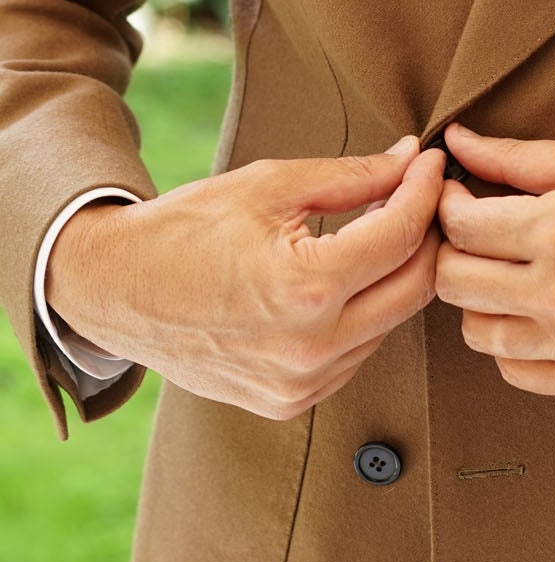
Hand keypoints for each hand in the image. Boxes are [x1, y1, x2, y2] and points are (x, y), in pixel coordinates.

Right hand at [44, 138, 446, 418]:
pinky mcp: (290, 402)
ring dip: (397, 276)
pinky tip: (348, 280)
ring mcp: (301, 384)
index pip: (402, 235)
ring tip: (383, 230)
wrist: (115, 290)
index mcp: (307, 288)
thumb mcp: (270, 185)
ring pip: (390, 324)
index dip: (425, 191)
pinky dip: (365, 314)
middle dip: (428, 235)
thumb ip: (352, 176)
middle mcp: (311, 348)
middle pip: (415, 287)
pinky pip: (357, 355)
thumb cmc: (186, 229)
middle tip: (422, 196)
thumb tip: (410, 159)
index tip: (432, 164)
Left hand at [434, 122, 554, 395]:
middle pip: (454, 282)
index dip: (447, 203)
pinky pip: (517, 371)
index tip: (459, 194)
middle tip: (475, 233)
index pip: (458, 226)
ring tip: (504, 273)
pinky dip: (511, 344)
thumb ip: (518, 157)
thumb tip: (457, 142)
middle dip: (453, 250)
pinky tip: (530, 313)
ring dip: (478, 300)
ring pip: (477, 333)